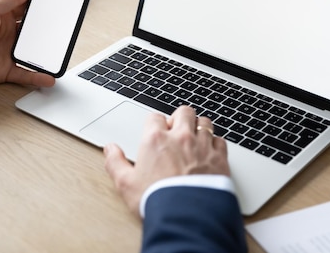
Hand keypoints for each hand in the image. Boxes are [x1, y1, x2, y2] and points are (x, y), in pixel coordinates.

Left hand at [0, 0, 54, 88]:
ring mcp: (8, 52)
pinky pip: (26, 73)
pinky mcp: (6, 69)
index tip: (55, 6)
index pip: (27, 10)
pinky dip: (38, 76)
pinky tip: (49, 77)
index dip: (40, 9)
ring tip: (60, 55)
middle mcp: (8, 34)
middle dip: (47, 32)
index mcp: (4, 17)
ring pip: (33, 53)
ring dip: (45, 54)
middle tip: (62, 31)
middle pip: (33, 33)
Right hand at [104, 105, 229, 216]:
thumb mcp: (126, 184)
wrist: (187, 217)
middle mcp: (181, 138)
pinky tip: (210, 153)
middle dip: (180, 118)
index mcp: (156, 140)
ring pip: (204, 122)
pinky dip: (215, 144)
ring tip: (194, 139)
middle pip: (184, 112)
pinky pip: (220, 141)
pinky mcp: (220, 158)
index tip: (155, 132)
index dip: (154, 123)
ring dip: (199, 128)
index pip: (155, 117)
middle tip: (176, 131)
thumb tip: (109, 149)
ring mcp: (202, 146)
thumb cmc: (157, 200)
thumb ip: (115, 162)